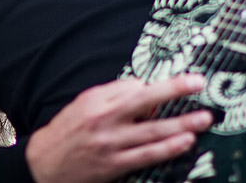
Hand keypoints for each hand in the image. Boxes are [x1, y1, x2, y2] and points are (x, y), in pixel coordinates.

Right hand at [25, 75, 213, 182]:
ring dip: (181, 126)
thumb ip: (115, 93)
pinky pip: (146, 156)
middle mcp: (105, 121)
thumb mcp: (86, 103)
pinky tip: (184, 143)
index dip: (165, 84)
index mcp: (99, 101)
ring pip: (152, 133)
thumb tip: (145, 87)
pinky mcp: (113, 166)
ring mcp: (111, 145)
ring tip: (203, 120)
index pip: (136, 88)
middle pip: (146, 104)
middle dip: (176, 93)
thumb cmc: (69, 129)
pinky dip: (167, 149)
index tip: (191, 79)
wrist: (42, 164)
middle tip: (201, 87)